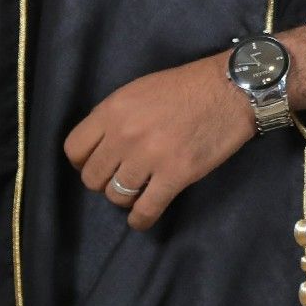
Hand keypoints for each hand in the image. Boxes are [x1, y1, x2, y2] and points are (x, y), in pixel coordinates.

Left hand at [62, 48, 260, 229]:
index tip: (99, 164)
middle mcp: (124, 135)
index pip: (74, 149)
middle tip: (123, 177)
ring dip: (126, 197)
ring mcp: (149, 156)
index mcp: (112, 110)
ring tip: (140, 191)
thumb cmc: (187, 86)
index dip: (83, 162)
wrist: (231, 89)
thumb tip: (103, 147)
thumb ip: (115, 117)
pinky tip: (143, 217)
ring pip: (116, 195)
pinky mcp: (176, 174)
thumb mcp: (139, 90)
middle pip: (92, 177)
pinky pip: (146, 209)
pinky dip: (140, 219)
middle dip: (105, 181)